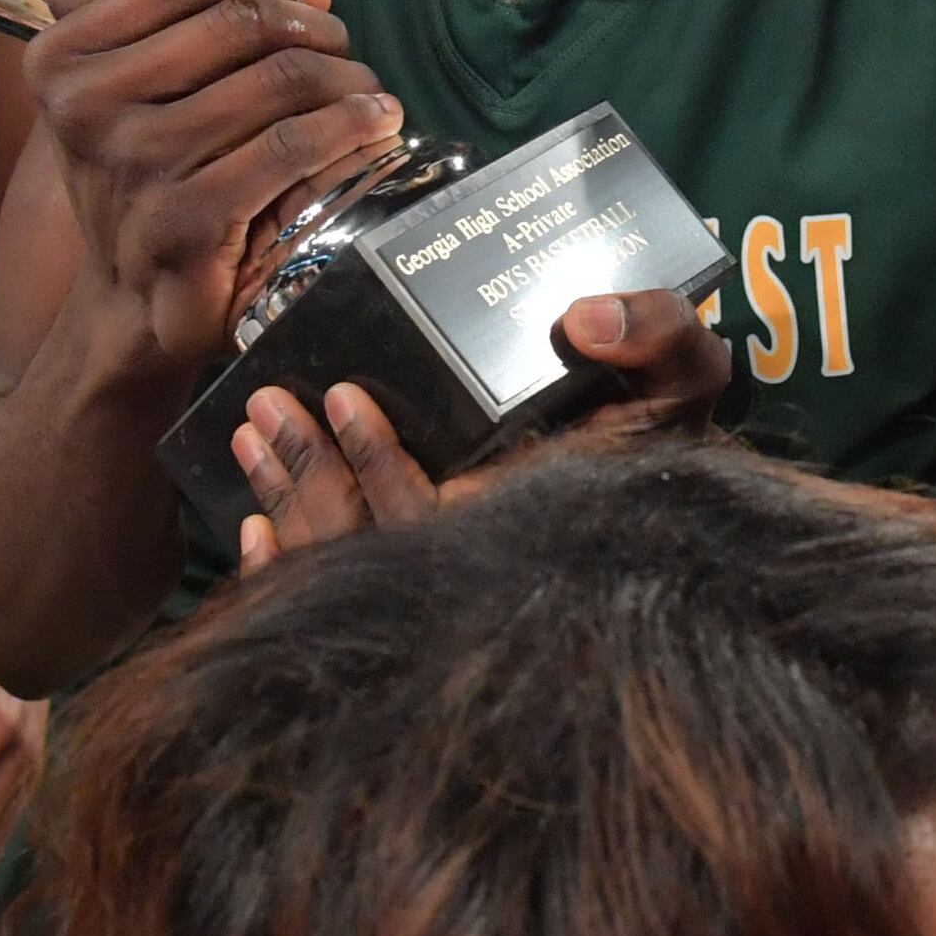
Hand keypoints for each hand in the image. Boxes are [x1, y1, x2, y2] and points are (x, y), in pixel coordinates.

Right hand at [28, 0, 406, 369]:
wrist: (133, 299)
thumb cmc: (146, 175)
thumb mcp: (138, 84)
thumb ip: (196, 17)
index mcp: (62, 56)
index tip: (297, 1)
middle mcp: (85, 105)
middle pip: (239, 18)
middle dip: (311, 25)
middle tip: (342, 45)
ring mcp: (135, 163)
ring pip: (278, 77)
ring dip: (343, 74)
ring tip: (365, 87)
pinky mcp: (187, 219)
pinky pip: (291, 146)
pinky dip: (348, 125)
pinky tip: (375, 123)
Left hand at [232, 288, 732, 571]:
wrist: (676, 541)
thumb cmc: (667, 449)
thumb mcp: (685, 378)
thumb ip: (658, 334)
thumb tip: (585, 318)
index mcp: (533, 520)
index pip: (430, 513)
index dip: (378, 460)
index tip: (343, 396)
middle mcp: (479, 576)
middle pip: (365, 544)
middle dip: (305, 476)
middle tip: (264, 408)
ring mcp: (442, 606)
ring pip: (342, 570)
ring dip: (287, 503)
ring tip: (250, 436)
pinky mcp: (415, 616)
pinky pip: (333, 610)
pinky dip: (283, 572)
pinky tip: (254, 529)